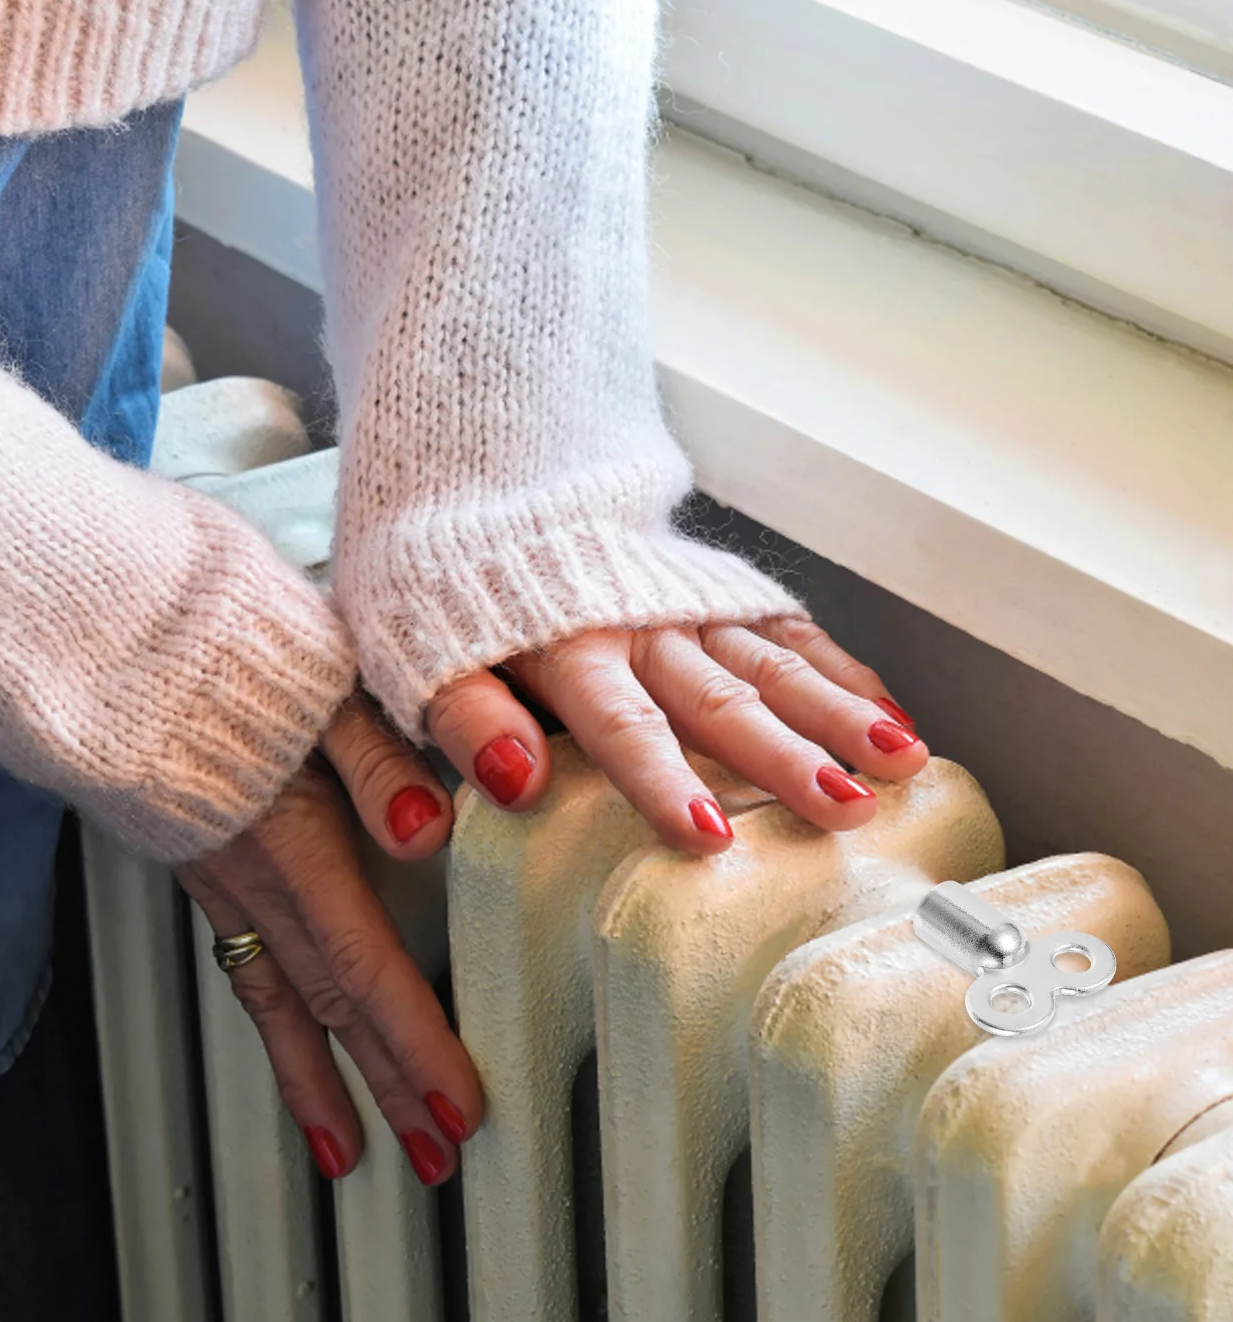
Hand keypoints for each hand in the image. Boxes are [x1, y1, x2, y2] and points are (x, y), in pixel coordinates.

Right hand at [176, 695, 479, 1185]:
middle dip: (388, 1086)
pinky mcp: (204, 868)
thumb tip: (431, 825)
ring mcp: (222, 881)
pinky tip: (289, 1052)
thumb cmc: (222, 649)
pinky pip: (241, 970)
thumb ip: (377, 757)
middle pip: (332, 1005)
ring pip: (280, 1002)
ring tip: (352, 1153)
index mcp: (295, 839)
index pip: (368, 966)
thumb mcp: (320, 682)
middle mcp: (255, 878)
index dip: (416, 1045)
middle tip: (435, 1157)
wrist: (106, 638)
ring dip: (323, 1082)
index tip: (461, 1109)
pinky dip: (272, 1029)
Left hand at [424, 617, 927, 853]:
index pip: (620, 724)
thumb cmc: (452, 590)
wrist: (488, 481)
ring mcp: (686, 607)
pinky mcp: (715, 592)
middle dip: (786, 757)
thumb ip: (465, 721)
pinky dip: (839, 668)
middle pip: (719, 699)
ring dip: (836, 711)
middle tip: (849, 809)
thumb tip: (514, 783)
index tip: (709, 839)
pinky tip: (889, 710)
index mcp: (565, 647)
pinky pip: (784, 629)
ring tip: (901, 761)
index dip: (662, 781)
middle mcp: (639, 627)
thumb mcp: (420, 656)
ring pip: (770, 661)